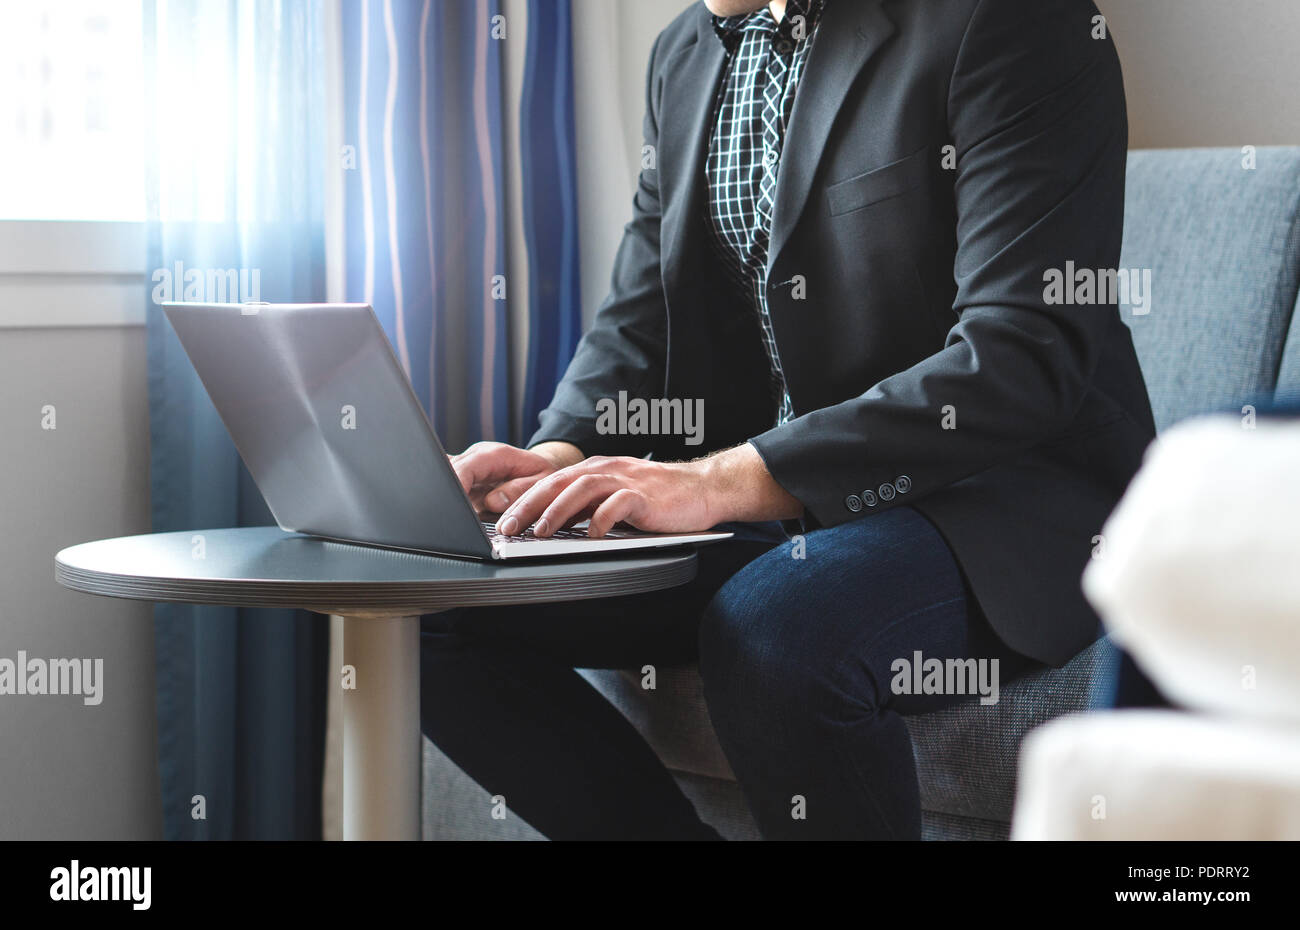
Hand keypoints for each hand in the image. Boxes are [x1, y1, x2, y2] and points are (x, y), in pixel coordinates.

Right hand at [451, 441, 582, 514]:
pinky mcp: (463, 481)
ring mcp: (468, 469)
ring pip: (445, 478)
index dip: (455, 485)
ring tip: (450, 515)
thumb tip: (493, 501)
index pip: (465, 468)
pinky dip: (448, 496)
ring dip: (446, 495)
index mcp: (495, 455)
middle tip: (450, 516)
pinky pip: (449, 484)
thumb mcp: (542, 482)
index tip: (453, 505)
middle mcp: (476, 458)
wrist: (540, 469)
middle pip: (448, 472)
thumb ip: (519, 490)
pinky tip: (451, 509)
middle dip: (446, 492)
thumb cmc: (543, 476)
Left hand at [496, 455, 714, 537]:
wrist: (701, 488)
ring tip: (540, 532)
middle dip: (529, 504)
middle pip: (558, 482)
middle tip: (508, 527)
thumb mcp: (612, 498)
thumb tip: (550, 522)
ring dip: (558, 511)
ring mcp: (625, 480)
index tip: (495, 512)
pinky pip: (619, 504)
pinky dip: (602, 519)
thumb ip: (584, 505)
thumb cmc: (657, 497)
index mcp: (594, 470)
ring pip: (582, 489)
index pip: (549, 480)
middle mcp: (605, 470)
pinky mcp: (644, 496)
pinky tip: (591, 534)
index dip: (520, 495)